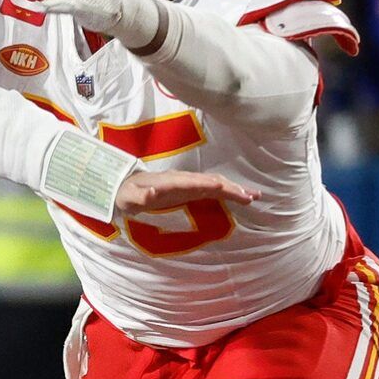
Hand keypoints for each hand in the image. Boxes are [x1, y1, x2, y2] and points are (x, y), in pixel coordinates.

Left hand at [115, 169, 257, 215]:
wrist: (124, 186)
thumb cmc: (126, 194)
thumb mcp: (129, 198)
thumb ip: (140, 196)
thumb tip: (151, 193)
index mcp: (171, 182)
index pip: (196, 183)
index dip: (212, 185)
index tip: (228, 190)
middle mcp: (183, 179)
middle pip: (211, 181)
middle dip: (231, 188)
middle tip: (251, 196)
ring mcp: (188, 183)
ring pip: (215, 183)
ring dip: (234, 189)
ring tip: (254, 196)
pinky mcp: (190, 189)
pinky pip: (212, 188)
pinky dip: (227, 191)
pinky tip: (240, 196)